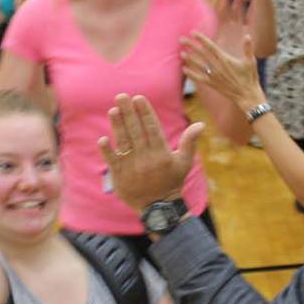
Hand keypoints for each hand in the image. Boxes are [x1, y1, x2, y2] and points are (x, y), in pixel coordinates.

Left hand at [97, 93, 202, 212]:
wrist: (159, 208)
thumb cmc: (172, 181)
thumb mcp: (184, 162)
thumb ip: (190, 142)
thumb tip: (200, 124)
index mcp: (161, 153)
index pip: (151, 128)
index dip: (144, 112)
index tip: (138, 98)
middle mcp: (146, 159)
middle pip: (136, 131)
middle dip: (128, 112)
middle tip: (121, 96)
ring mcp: (132, 168)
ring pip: (124, 143)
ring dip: (117, 126)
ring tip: (113, 110)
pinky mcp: (120, 177)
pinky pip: (112, 162)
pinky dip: (107, 151)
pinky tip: (103, 138)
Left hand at [182, 28, 264, 110]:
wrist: (246, 96)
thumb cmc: (250, 78)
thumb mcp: (250, 62)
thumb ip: (248, 48)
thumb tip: (248, 36)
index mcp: (225, 60)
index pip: (210, 46)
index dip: (201, 39)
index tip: (193, 33)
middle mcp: (217, 67)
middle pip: (201, 54)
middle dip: (191, 46)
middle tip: (181, 39)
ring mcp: (213, 76)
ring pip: (198, 65)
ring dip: (189, 59)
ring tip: (181, 53)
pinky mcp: (212, 84)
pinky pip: (199, 78)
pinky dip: (191, 74)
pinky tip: (184, 69)